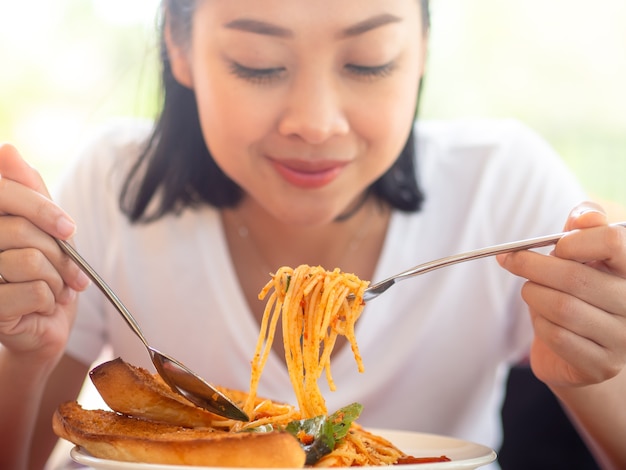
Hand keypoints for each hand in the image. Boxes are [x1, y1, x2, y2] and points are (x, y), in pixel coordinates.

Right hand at [0, 144, 89, 362]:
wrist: (42, 329)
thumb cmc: (44, 275)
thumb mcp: (44, 230)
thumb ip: (27, 192)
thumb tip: (7, 149)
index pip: (4, 195)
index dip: (41, 208)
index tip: (68, 230)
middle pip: (23, 231)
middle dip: (60, 254)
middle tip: (71, 275)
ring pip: (30, 261)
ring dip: (57, 280)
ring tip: (55, 291)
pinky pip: (34, 292)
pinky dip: (50, 301)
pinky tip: (42, 308)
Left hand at [498, 202, 625, 387]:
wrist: (580, 345)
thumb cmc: (579, 289)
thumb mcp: (582, 253)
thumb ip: (584, 228)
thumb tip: (585, 217)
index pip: (614, 242)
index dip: (575, 241)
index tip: (556, 246)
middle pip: (576, 276)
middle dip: (533, 266)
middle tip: (510, 260)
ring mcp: (623, 339)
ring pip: (562, 308)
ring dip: (533, 294)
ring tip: (530, 291)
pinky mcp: (601, 366)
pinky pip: (556, 336)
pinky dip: (539, 322)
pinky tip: (541, 318)